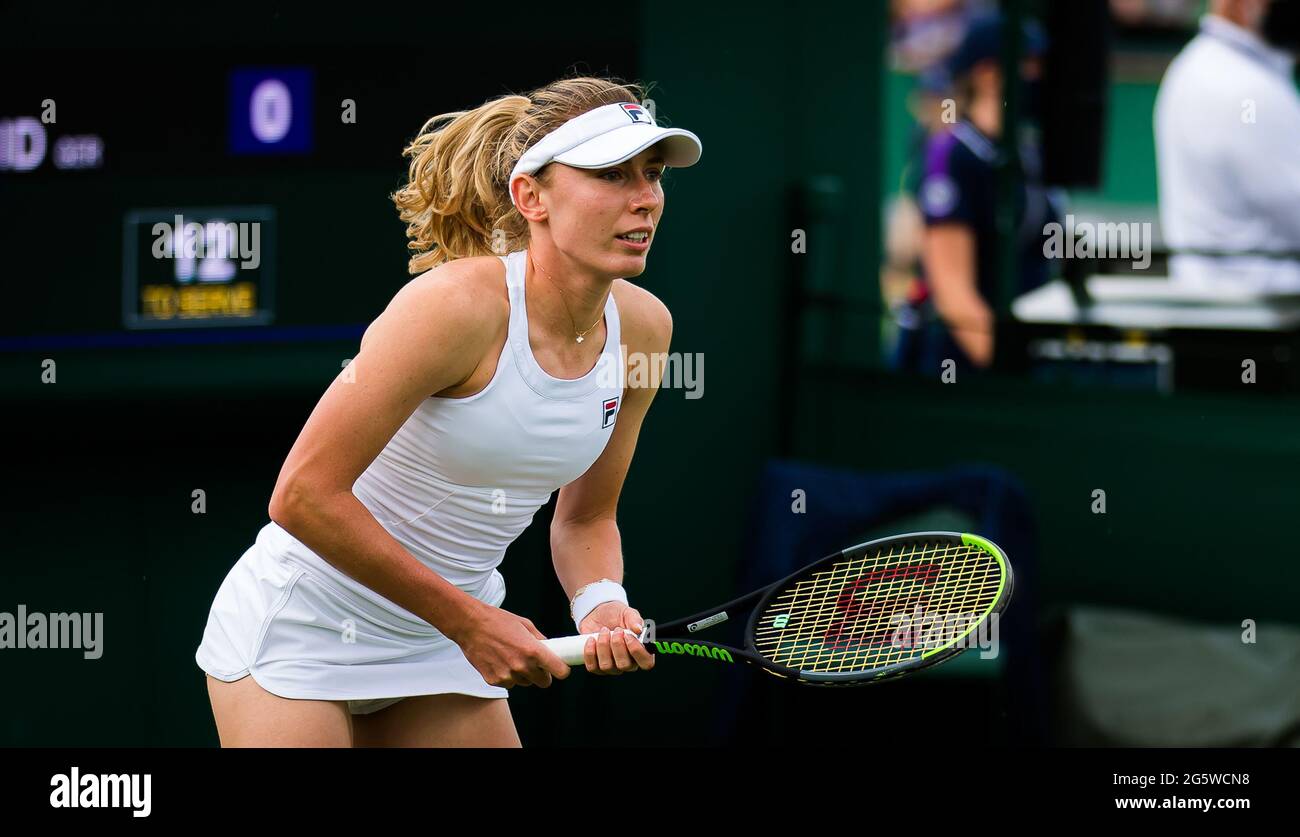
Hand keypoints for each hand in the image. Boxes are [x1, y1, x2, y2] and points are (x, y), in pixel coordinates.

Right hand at [454, 603, 570, 688]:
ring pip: (525, 682)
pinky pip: (509, 683)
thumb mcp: (525, 624)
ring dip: (524, 675)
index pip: (559, 671)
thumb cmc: (497, 621)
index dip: (561, 670)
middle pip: (544, 682)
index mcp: (533, 651)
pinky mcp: (494, 680)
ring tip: (512, 657)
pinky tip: (500, 660)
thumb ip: (540, 639)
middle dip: (543, 674)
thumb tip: (551, 649)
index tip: (559, 668)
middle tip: (536, 664)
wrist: (470, 625)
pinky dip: (508, 675)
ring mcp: (507, 675)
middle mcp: (521, 666)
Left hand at [577, 602, 654, 675]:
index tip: (628, 636)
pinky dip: (590, 653)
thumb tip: (639, 629)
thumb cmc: (616, 615)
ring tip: (603, 631)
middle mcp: (627, 662)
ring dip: (603, 646)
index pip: (646, 663)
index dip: (638, 652)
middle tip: (616, 630)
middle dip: (618, 646)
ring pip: (607, 666)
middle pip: (625, 666)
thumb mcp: (627, 613)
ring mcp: (611, 666)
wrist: (597, 613)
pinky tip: (591, 640)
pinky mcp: (595, 665)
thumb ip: (635, 620)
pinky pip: (592, 666)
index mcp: (640, 652)